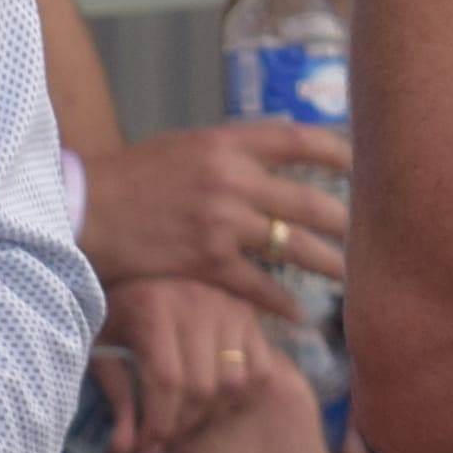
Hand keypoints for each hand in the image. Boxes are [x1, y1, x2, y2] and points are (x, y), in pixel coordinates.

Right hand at [80, 115, 347, 301]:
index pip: (297, 139)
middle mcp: (230, 179)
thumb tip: (271, 167)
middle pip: (309, 201)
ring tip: (353, 277)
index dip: (337, 152)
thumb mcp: (180, 148)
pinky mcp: (207, 262)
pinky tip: (299, 312)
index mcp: (223, 143)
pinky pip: (261, 285)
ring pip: (295, 247)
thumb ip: (227, 155)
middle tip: (372, 234)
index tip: (362, 162)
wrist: (80, 211)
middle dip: (346, 221)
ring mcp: (221, 222)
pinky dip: (283, 302)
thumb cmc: (127, 178)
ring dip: (329, 263)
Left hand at [89, 272, 280, 452]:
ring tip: (184, 418)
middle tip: (163, 439)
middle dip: (181, 424)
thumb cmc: (113, 314)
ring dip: (210, 413)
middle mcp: (194, 301)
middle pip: (201, 388)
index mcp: (152, 307)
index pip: (166, 381)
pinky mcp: (246, 312)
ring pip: (233, 383)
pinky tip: (212, 399)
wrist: (135, 266)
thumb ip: (117, 401)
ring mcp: (226, 305)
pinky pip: (259, 371)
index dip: (159, 424)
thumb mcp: (103, 351)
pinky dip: (240, 395)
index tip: (147, 449)